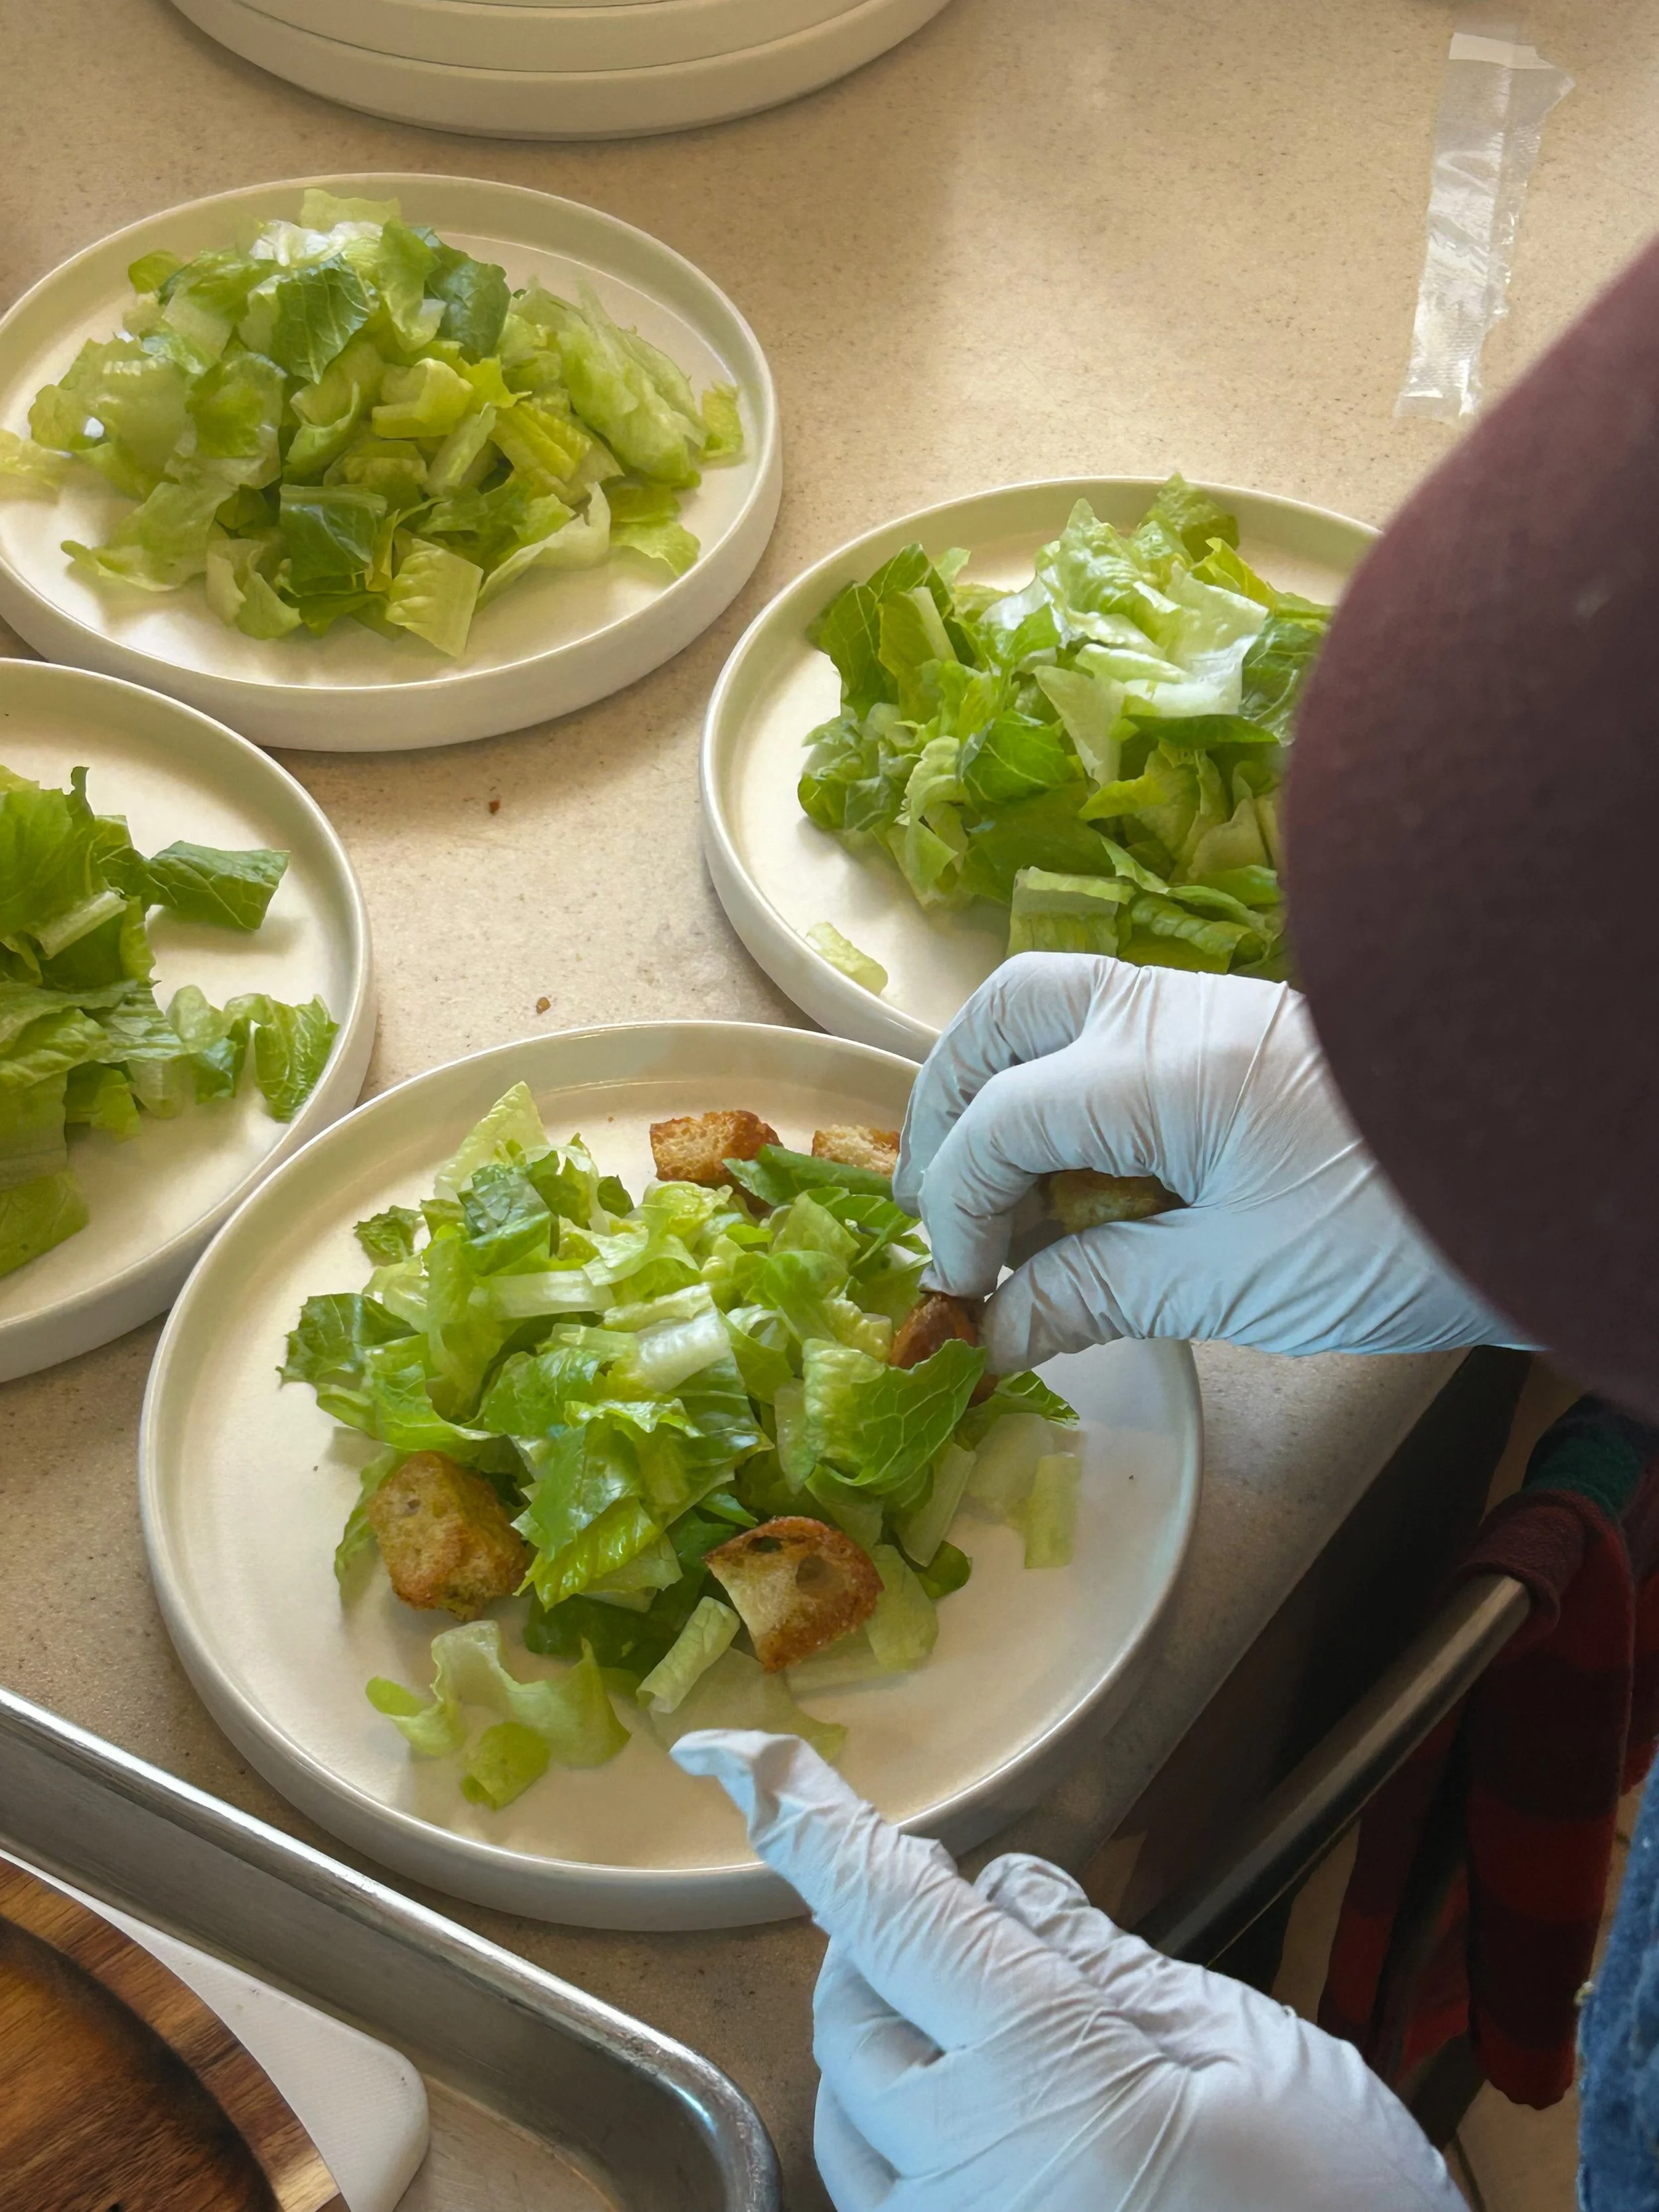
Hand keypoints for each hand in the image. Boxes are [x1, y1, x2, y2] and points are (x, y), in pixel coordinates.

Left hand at [673, 1729, 1462, 2211]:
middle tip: (954, 1896)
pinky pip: (876, 2192)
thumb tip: (1003, 1888)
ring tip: (967, 2003)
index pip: (888, 1913)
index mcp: (1041, 2077)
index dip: (805, 1819)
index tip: (733, 1753)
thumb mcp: (1254, 2059)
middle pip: (852, 2004)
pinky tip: (973, 2108)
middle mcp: (958, 2171)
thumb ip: (1111, 1965)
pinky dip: (894, 2123)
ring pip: (844, 2106)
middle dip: (879, 1928)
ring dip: (879, 2027)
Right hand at [896, 952, 1517, 1369]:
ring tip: (1001, 1199)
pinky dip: (1064, 1096)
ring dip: (1002, 1095)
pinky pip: (1108, 1038)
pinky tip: (1078, 1183)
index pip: (999, 1121)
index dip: (959, 1212)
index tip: (966, 1293)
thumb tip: (995, 1329)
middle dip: (950, 1109)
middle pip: (1003, 1018)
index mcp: (1158, 1068)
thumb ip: (1098, 1291)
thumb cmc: (1395, 1234)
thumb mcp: (1234, 1283)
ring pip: (1052, 1010)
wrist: (1541, 1172)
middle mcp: (1165, 1011)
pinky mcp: (1233, 1032)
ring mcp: (1201, 1009)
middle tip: (944, 1209)